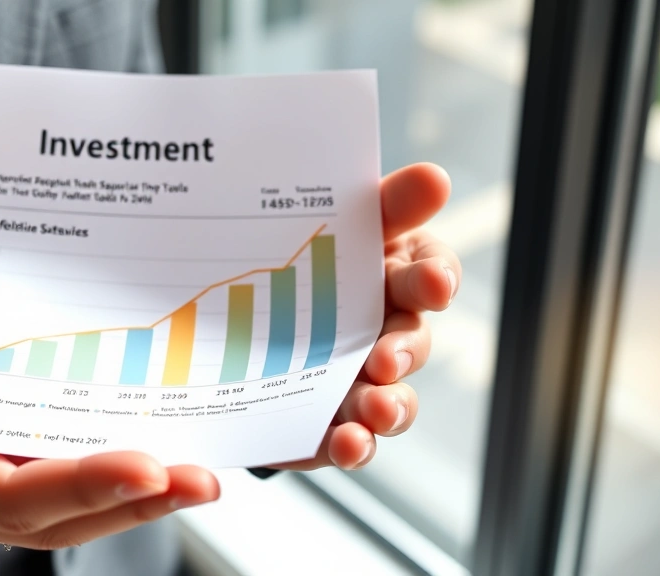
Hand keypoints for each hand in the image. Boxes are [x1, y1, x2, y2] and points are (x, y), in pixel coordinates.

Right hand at [0, 293, 218, 550]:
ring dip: (133, 499)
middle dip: (130, 499)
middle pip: (51, 516)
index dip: (78, 485)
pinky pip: (60, 489)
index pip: (5, 497)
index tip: (145, 465)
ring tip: (200, 476)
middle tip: (201, 477)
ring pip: (64, 514)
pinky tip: (159, 459)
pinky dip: (111, 480)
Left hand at [270, 162, 459, 470]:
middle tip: (386, 357)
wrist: (225, 323)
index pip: (428, 270)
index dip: (435, 277)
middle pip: (412, 340)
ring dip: (390, 406)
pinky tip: (349, 442)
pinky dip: (356, 445)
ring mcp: (360, 383)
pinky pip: (354, 440)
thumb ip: (377, 206)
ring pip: (393, 400)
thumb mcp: (322, 224)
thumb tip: (433, 178)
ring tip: (375, 408)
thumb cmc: (291, 264)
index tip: (434, 283)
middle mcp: (384, 331)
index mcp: (387, 274)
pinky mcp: (332, 425)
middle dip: (404, 349)